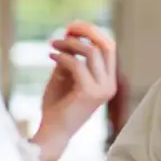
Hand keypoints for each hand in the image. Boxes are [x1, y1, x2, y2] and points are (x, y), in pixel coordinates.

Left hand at [31, 22, 116, 160]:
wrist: (52, 134)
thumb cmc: (56, 107)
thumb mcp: (64, 76)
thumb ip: (71, 58)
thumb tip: (70, 34)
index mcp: (108, 81)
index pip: (109, 47)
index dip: (92, 32)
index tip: (71, 28)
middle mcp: (110, 85)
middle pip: (107, 45)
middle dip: (88, 30)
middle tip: (67, 27)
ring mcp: (102, 89)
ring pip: (92, 51)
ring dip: (70, 43)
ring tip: (53, 44)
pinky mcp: (89, 93)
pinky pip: (77, 64)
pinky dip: (62, 56)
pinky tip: (50, 55)